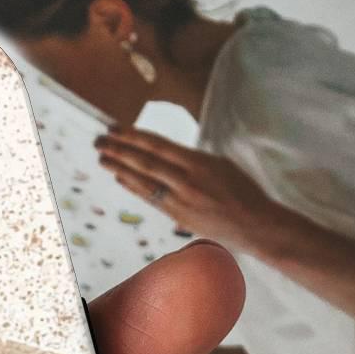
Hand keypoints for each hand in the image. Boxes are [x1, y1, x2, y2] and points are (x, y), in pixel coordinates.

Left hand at [96, 127, 278, 251]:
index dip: (134, 136)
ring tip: (102, 159)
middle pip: (146, 161)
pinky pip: (151, 198)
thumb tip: (169, 155)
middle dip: (120, 150)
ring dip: (120, 168)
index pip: (158, 145)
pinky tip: (120, 179)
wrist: (255, 224)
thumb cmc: (243, 192)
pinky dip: (134, 187)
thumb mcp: (221, 165)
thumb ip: (194, 160)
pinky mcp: (178, 216)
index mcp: (199, 161)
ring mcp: (181, 199)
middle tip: (99, 141)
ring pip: (145, 180)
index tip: (116, 129)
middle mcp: (187, 179)